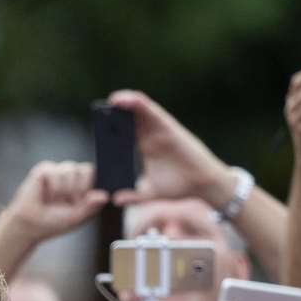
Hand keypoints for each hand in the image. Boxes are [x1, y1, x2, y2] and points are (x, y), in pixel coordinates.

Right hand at [1, 161, 108, 243]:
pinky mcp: (44, 169)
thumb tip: (104, 196)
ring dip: (63, 190)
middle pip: (86, 169)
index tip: (78, 203)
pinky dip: (52, 188)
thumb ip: (90, 206)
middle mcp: (72, 176)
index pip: (94, 173)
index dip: (89, 187)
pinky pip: (55, 172)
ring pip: (71, 169)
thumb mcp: (76, 217)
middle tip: (66, 203)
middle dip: (78, 189)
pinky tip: (46, 196)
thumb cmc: (53, 222)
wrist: (29, 225)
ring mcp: (58, 171)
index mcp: (82, 186)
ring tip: (54, 201)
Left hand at [105, 90, 230, 209]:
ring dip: (124, 104)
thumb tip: (114, 199)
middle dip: (115, 115)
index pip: (124, 134)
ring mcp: (159, 129)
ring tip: (110, 102)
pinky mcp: (167, 126)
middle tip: (100, 113)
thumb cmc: (178, 187)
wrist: (202, 186)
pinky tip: (123, 100)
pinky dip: (137, 103)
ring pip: (139, 111)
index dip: (112, 130)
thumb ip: (133, 196)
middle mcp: (151, 135)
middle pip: (129, 119)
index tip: (97, 129)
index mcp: (145, 147)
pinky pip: (150, 110)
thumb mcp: (150, 193)